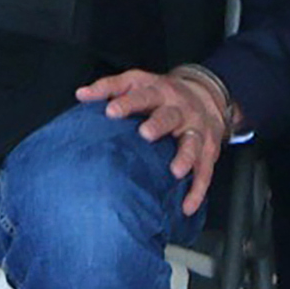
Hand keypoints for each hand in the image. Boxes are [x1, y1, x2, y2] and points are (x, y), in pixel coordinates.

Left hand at [77, 67, 234, 216]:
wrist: (206, 95)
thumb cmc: (162, 93)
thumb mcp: (137, 82)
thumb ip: (109, 88)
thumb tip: (81, 95)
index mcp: (159, 92)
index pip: (142, 95)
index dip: (127, 103)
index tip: (111, 111)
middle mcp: (179, 109)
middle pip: (169, 116)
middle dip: (159, 124)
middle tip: (145, 134)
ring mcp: (196, 129)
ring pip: (192, 142)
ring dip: (185, 156)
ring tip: (176, 171)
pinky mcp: (208, 150)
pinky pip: (205, 171)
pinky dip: (197, 190)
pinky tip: (187, 206)